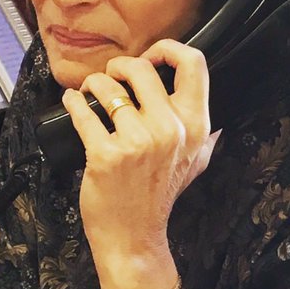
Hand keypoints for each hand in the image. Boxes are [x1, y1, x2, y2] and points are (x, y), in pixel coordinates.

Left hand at [61, 40, 215, 288]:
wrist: (133, 238)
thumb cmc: (158, 199)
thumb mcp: (194, 168)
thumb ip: (205, 142)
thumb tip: (216, 127)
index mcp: (195, 127)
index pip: (193, 64)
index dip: (167, 49)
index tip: (150, 56)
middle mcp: (170, 130)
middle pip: (142, 68)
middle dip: (119, 66)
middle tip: (111, 77)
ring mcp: (137, 142)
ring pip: (107, 87)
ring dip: (93, 85)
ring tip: (90, 94)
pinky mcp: (105, 154)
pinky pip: (83, 111)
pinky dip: (73, 102)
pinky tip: (73, 103)